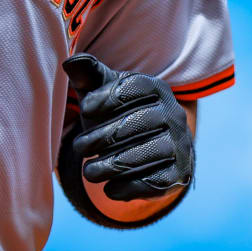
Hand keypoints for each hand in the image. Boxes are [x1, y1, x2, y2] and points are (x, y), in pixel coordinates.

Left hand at [62, 54, 192, 200]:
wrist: (145, 148)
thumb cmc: (116, 114)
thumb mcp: (102, 94)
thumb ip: (88, 76)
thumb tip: (71, 61)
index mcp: (156, 89)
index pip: (136, 86)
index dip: (108, 96)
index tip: (84, 108)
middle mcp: (174, 114)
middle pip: (140, 122)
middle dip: (104, 137)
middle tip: (79, 148)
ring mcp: (180, 145)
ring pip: (150, 153)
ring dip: (115, 164)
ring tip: (89, 172)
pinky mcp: (179, 174)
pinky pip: (158, 181)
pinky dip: (131, 187)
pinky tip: (109, 189)